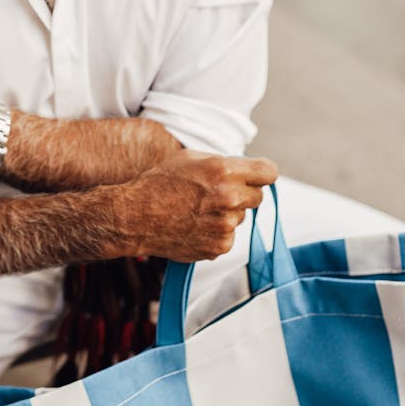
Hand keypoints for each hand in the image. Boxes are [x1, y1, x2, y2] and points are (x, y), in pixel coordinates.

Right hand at [118, 150, 277, 262]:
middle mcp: (229, 198)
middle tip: (218, 193)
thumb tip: (244, 170)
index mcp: (224, 171)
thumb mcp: (190, 158)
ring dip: (227, 213)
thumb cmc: (160, 182)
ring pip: (240, 217)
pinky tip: (194, 225)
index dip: (262, 173)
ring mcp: (225, 225)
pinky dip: (216, 232)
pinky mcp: (219, 247)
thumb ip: (223, 163)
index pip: (268, 172)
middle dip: (243, 193)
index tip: (256, 176)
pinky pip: (228, 236)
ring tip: (197, 209)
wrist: (136, 216)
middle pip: (258, 196)